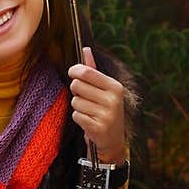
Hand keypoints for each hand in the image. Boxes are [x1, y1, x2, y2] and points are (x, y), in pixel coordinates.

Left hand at [68, 46, 126, 161]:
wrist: (113, 139)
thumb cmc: (105, 109)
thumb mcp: (103, 89)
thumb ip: (93, 69)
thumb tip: (85, 49)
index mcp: (115, 87)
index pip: (87, 72)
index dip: (75, 71)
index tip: (72, 73)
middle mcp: (113, 100)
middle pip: (77, 86)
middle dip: (76, 91)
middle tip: (85, 98)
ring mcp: (107, 114)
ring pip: (75, 102)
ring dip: (78, 107)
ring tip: (89, 112)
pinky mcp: (98, 128)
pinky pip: (76, 116)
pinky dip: (79, 118)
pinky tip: (88, 121)